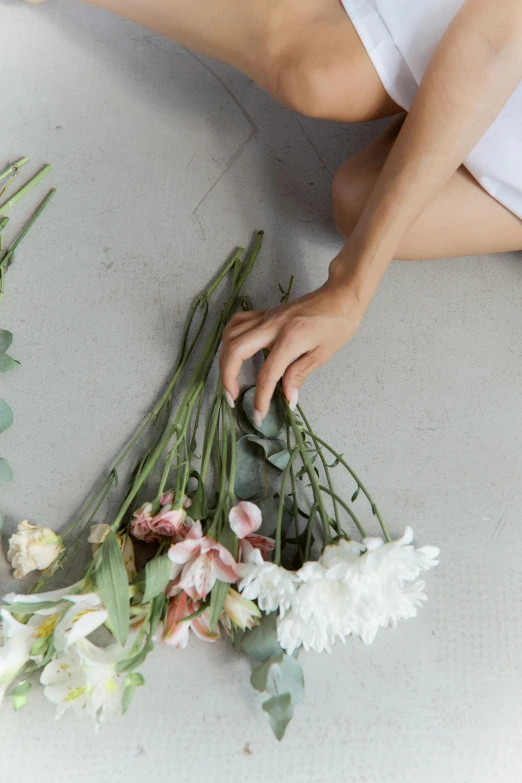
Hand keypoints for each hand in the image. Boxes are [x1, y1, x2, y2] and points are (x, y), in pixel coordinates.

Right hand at [219, 273, 364, 422]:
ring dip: (224, 359)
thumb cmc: (338, 323)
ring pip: (231, 335)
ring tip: (229, 379)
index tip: (259, 415)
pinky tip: (232, 351)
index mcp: (290, 339)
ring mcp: (266, 317)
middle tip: (232, 398)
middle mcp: (272, 326)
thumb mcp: (322, 354)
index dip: (260, 398)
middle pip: (236, 351)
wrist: (341, 295)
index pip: (267, 374)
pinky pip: (238, 322)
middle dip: (227, 377)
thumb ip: (299, 375)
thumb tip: (288, 399)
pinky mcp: (265, 312)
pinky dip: (229, 338)